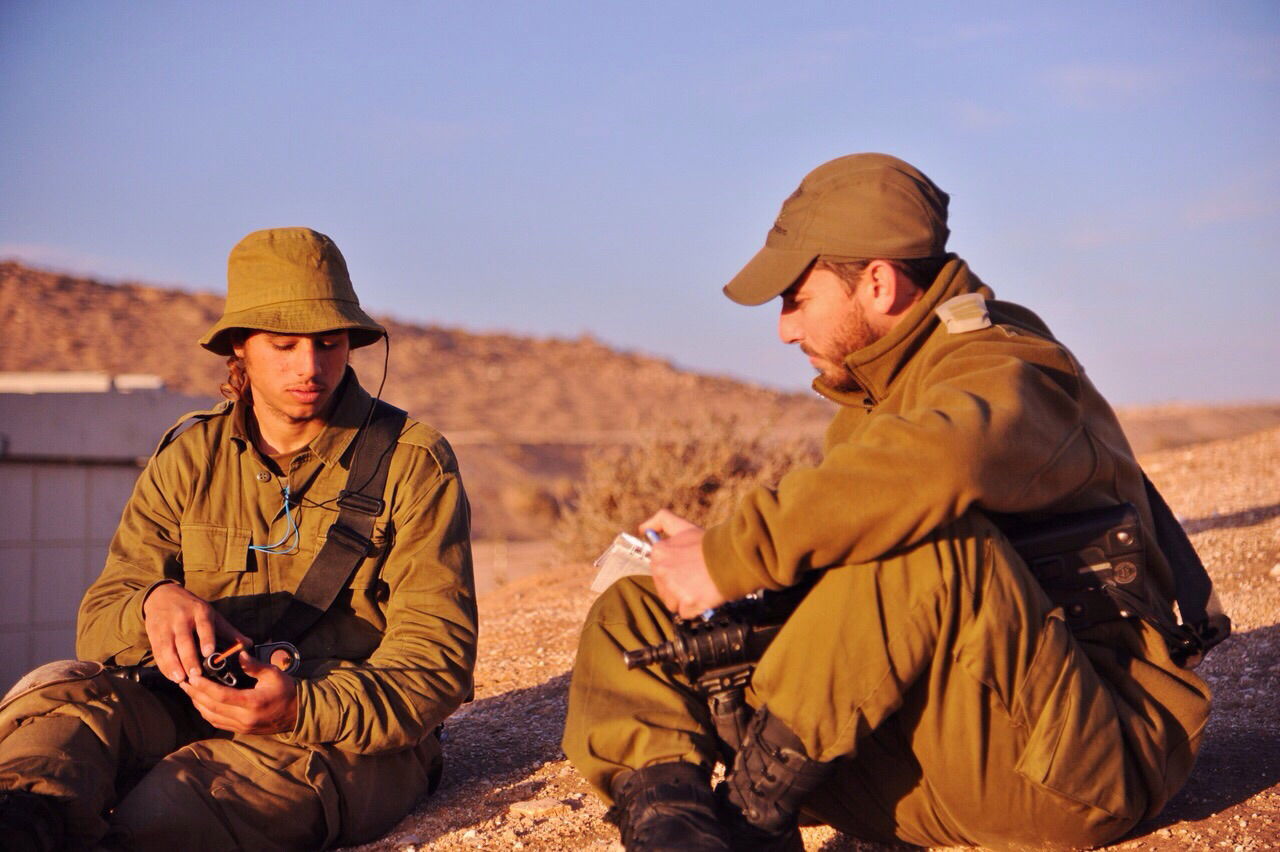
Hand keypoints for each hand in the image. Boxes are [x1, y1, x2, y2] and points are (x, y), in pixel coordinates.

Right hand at [142, 583, 250, 683]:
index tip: (209, 653)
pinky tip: (171, 676)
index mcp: (200, 612)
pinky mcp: (154, 634)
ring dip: (173, 665)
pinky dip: (163, 665)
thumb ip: (229, 632)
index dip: (206, 639)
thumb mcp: (212, 615)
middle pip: (185, 641)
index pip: (204, 626)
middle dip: (189, 658)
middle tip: (195, 675)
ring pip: (168, 647)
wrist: (162, 596)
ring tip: (181, 679)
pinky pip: (158, 651)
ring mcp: (166, 626)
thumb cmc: (192, 608)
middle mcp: (182, 619)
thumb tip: (249, 644)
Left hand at [180, 652, 299, 734]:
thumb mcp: (273, 674)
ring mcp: (242, 726)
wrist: (297, 713)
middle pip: (212, 707)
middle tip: (184, 682)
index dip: (204, 687)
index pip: (221, 696)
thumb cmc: (286, 690)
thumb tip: (239, 653)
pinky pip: (217, 722)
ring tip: (189, 691)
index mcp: (253, 702)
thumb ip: (254, 665)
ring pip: (211, 717)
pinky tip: (201, 702)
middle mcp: (245, 718)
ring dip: (198, 704)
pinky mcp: (241, 730)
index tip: (193, 677)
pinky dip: (206, 712)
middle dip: (195, 694)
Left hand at [640, 509, 727, 617]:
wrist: (734, 557)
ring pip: (673, 603)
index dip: (674, 572)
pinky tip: (705, 596)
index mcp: (659, 552)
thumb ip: (662, 521)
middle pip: (664, 589)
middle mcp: (662, 570)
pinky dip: (696, 609)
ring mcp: (674, 587)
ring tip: (701, 587)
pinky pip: (686, 613)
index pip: (658, 572)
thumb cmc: (710, 543)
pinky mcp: (687, 602)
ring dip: (686, 599)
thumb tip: (643, 528)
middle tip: (697, 578)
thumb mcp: (684, 526)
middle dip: (679, 587)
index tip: (687, 568)